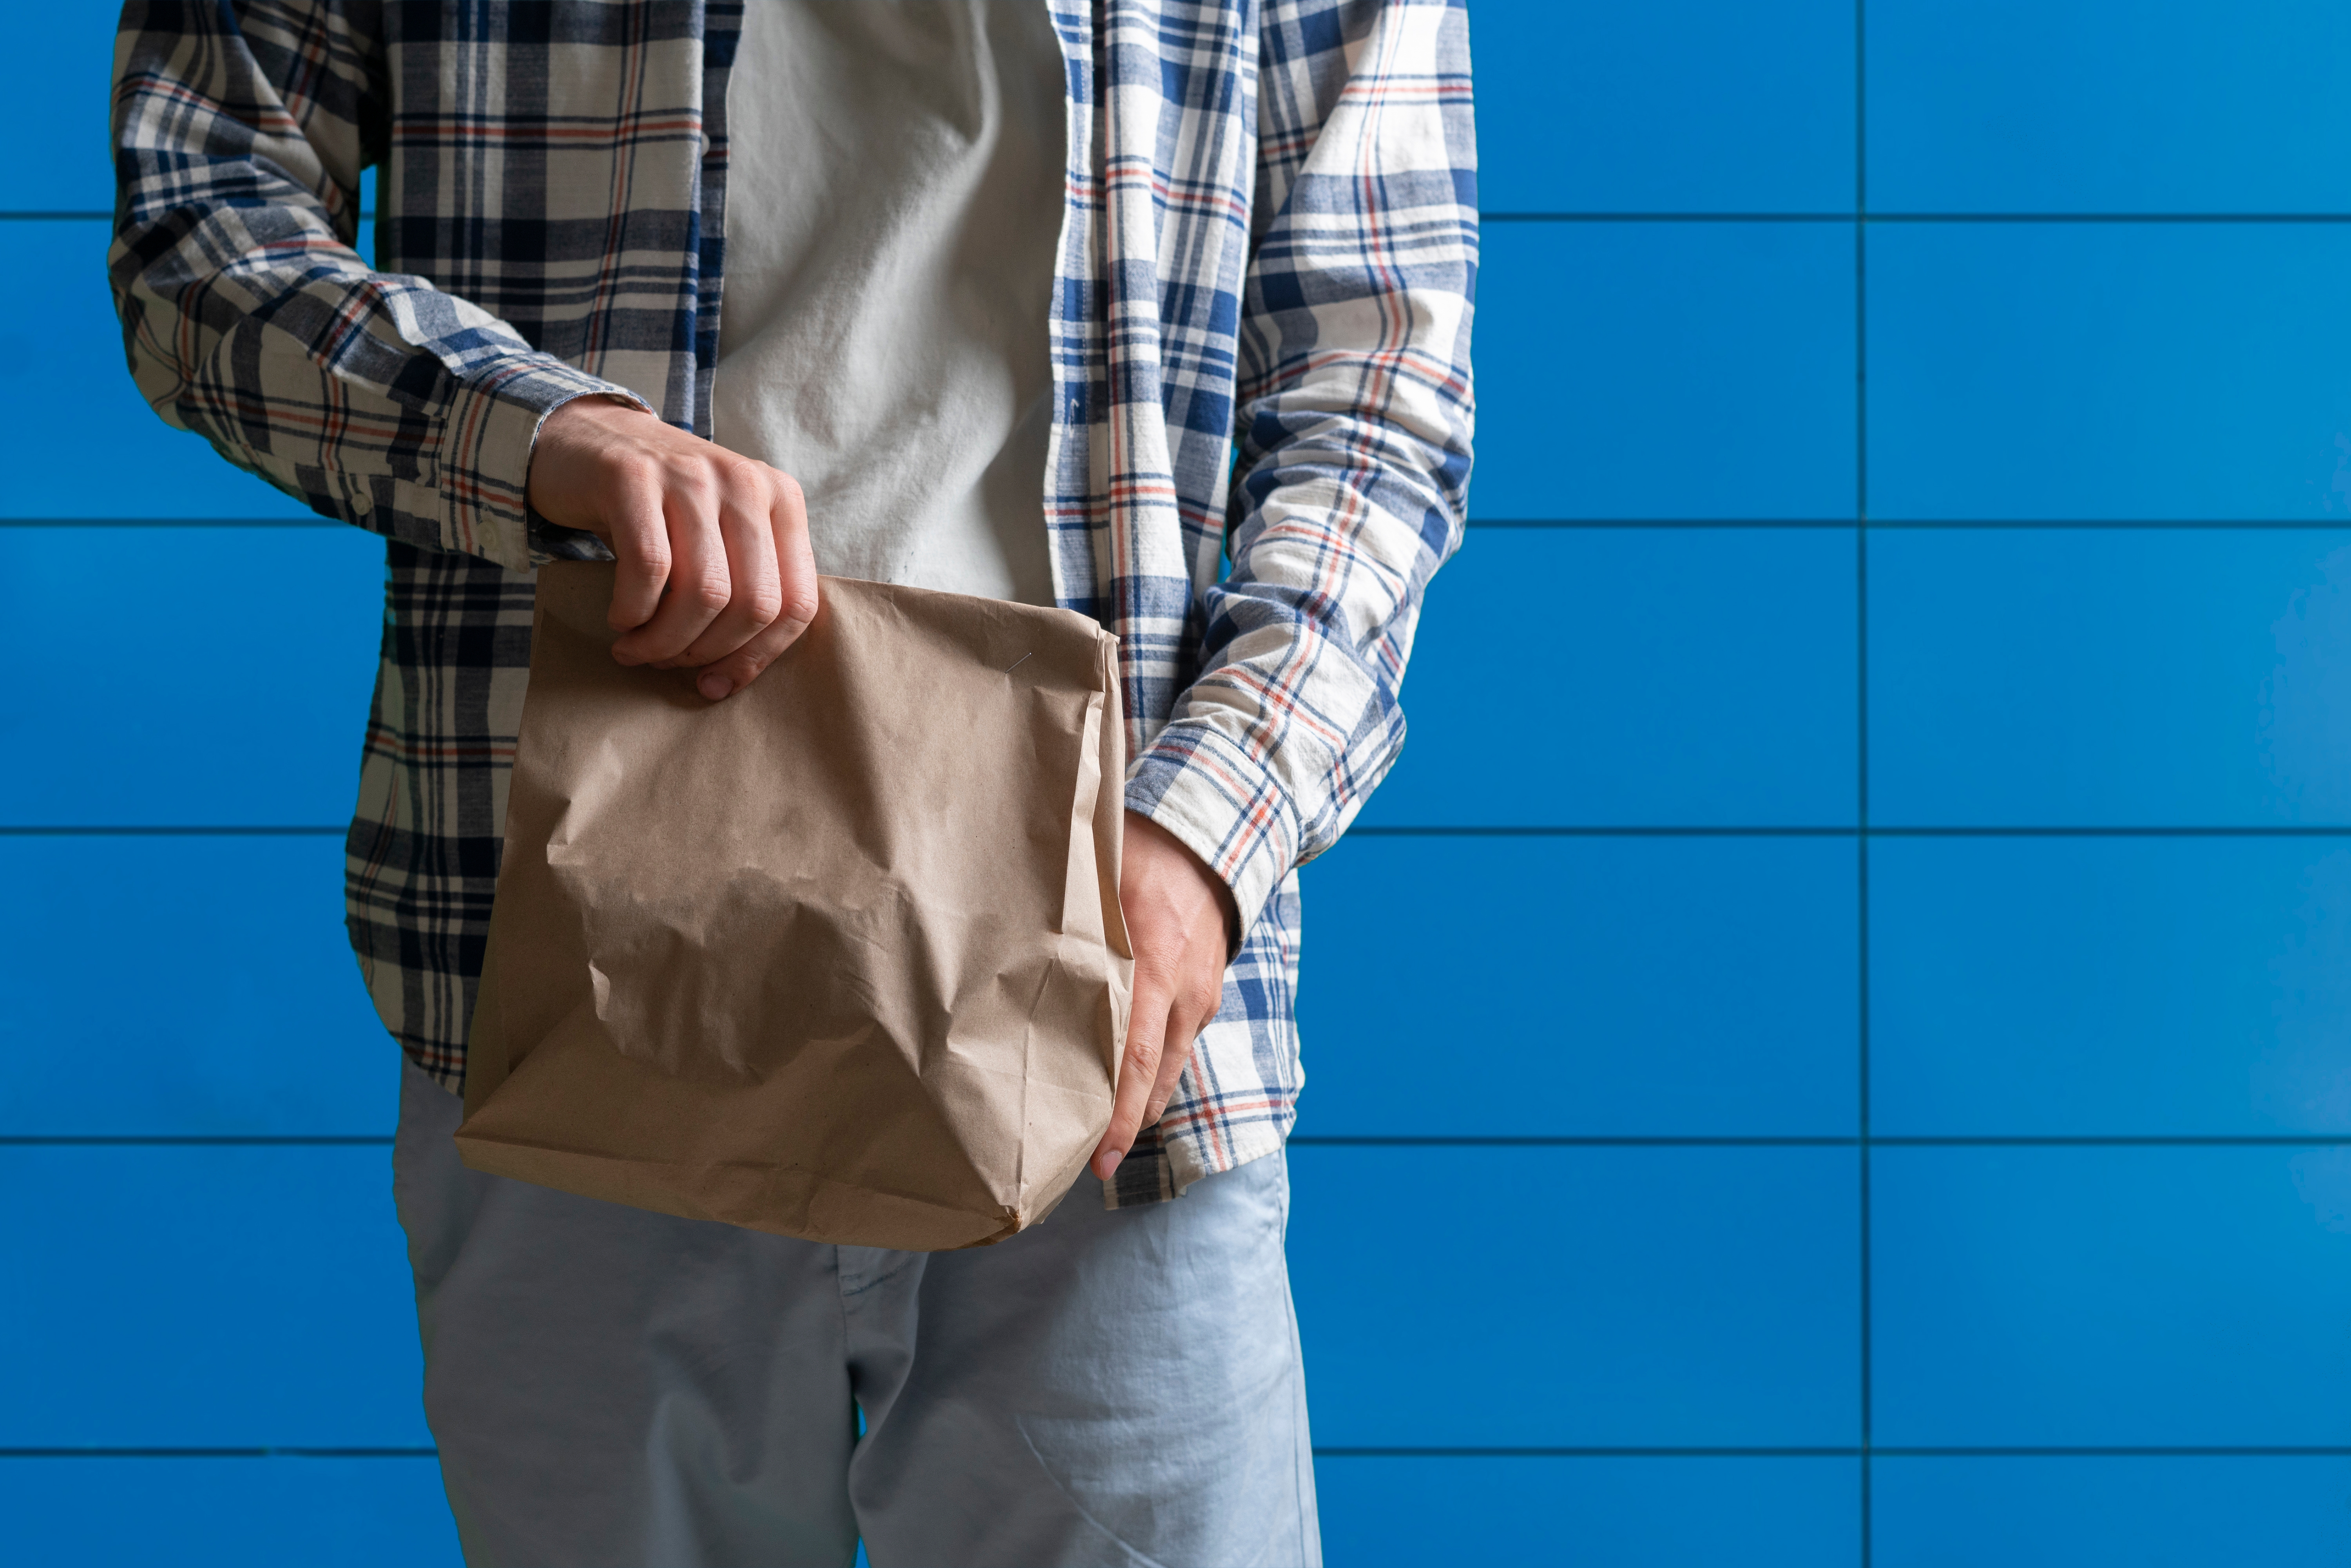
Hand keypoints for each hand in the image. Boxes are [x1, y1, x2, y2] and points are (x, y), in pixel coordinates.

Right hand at [527, 397, 818, 698]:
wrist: (588, 438)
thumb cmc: (660, 507)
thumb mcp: (719, 536)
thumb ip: (743, 589)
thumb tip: (732, 678)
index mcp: (781, 500)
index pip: (796, 602)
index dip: (758, 657)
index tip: (717, 682)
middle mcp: (745, 482)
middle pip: (753, 605)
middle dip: (707, 652)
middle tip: (667, 662)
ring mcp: (691, 474)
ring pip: (704, 594)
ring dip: (665, 641)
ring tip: (637, 649)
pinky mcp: (633, 476)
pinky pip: (649, 569)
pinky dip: (632, 611)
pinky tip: (620, 620)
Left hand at [1091, 811, 1239, 1179]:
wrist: (1211, 838)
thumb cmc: (1144, 853)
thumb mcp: (1100, 879)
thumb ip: (1068, 926)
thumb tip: (1007, 956)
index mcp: (1153, 968)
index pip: (1133, 1059)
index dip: (1116, 1114)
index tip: (1096, 1159)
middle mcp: (1183, 994)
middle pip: (1154, 1079)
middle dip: (1126, 1127)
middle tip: (1094, 1168)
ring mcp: (1200, 997)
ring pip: (1168, 1069)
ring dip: (1140, 1105)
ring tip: (1105, 1140)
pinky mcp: (1205, 994)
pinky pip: (1178, 1045)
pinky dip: (1154, 1071)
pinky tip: (1127, 1083)